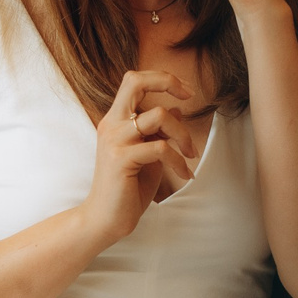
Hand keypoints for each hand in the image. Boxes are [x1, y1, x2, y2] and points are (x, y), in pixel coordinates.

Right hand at [81, 70, 197, 247]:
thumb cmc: (128, 188)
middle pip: (136, 81)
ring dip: (183, 134)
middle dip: (168, 82)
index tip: (186, 92)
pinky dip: (179, 160)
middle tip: (191, 96)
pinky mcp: (121, 158)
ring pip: (160, 116)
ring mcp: (115, 140)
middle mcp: (112, 124)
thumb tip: (176, 108)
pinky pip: (161, 148)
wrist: (106, 219)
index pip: (134, 80)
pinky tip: (184, 174)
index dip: (162, 79)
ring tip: (189, 154)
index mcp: (116, 120)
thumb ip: (158, 131)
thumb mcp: (149, 154)